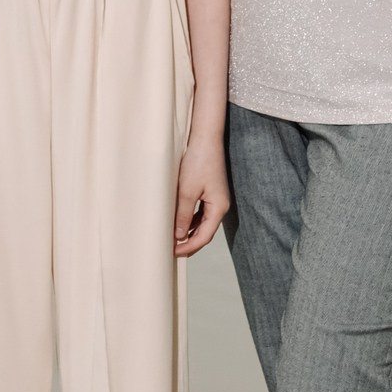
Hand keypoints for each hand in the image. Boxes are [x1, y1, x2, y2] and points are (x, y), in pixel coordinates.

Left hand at [174, 130, 229, 256]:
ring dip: (188, 232)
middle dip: (189, 243)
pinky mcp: (210, 192)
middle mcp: (220, 205)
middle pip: (205, 232)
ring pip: (201, 223)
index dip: (189, 247)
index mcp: (219, 208)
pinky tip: (178, 222)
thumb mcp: (187, 191)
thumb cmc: (198, 162)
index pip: (204, 236)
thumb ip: (183, 215)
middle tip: (171, 250)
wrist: (205, 138)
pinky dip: (189, 220)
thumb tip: (179, 236)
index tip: (173, 253)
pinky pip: (200, 212)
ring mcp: (216, 199)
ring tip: (172, 239)